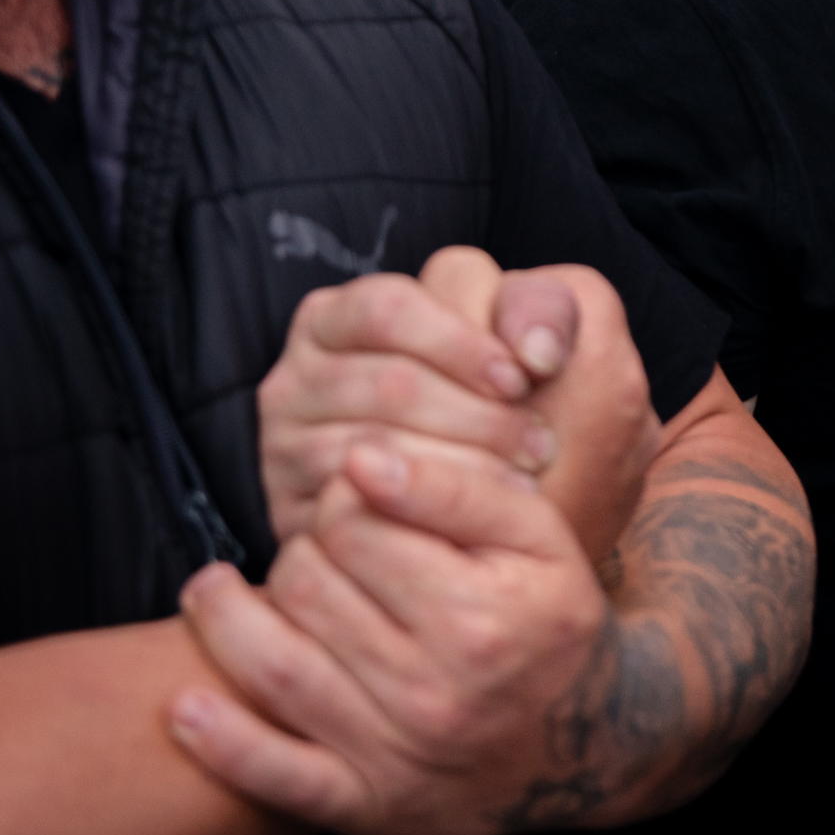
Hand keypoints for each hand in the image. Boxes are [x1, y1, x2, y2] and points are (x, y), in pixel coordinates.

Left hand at [170, 440, 610, 834]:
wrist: (595, 741)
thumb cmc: (555, 622)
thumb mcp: (542, 539)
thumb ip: (458, 489)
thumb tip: (359, 458)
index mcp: (480, 617)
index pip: (355, 527)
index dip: (339, 499)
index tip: (350, 501)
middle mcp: (436, 693)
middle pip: (309, 590)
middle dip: (296, 554)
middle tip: (311, 550)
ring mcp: (398, 757)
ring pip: (275, 668)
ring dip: (226, 622)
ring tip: (212, 593)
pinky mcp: (372, 808)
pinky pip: (277, 778)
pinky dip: (222, 743)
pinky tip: (184, 706)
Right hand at [259, 248, 656, 567]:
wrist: (495, 526)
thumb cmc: (517, 414)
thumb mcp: (538, 344)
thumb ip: (547, 310)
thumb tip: (538, 349)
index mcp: (350, 313)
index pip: (392, 308)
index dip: (463, 342)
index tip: (527, 377)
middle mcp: (305, 366)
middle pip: (389, 381)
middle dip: (477, 416)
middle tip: (541, 446)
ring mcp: (287, 432)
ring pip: (372, 443)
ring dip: (460, 465)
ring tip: (523, 482)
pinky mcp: (290, 497)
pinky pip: (353, 499)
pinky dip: (423, 505)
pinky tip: (474, 514)